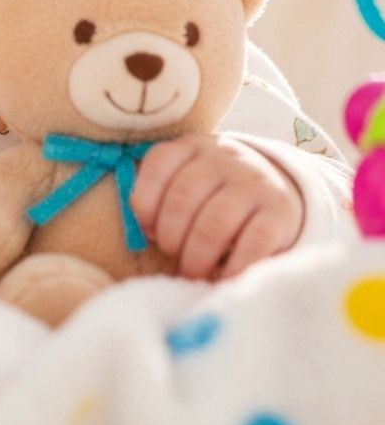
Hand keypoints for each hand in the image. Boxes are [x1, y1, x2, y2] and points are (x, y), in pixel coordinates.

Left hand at [129, 132, 303, 280]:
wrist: (274, 186)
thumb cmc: (213, 191)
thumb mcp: (187, 176)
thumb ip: (161, 193)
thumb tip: (145, 229)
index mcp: (192, 146)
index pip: (159, 163)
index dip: (145, 202)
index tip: (148, 230)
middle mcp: (223, 158)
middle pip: (183, 197)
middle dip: (170, 235)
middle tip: (172, 254)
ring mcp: (253, 182)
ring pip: (215, 222)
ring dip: (196, 255)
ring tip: (191, 270)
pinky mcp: (279, 210)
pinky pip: (254, 242)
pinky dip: (233, 267)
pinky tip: (222, 278)